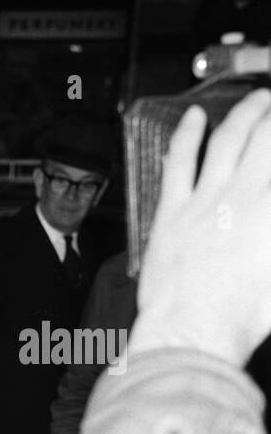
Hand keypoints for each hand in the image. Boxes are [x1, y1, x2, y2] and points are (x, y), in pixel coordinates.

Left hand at [132, 89, 270, 365]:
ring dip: (245, 114)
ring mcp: (204, 200)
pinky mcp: (171, 212)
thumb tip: (270, 222)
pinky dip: (187, 134)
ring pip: (227, 140)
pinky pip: (179, 162)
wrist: (190, 333)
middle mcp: (244, 194)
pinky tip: (194, 117)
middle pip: (267, 136)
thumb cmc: (241, 317)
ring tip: (258, 100)